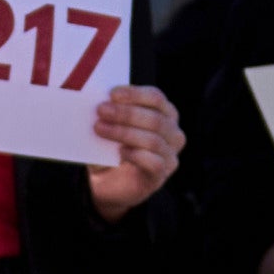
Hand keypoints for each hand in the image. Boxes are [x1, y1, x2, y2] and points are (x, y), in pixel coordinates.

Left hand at [83, 83, 181, 217]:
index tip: (112, 94)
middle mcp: (173, 134)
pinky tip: (119, 152)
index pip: (156, 98)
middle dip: (126, 113)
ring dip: (124, 132)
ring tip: (100, 129)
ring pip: (153, 140)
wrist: (106, 179)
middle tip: (101, 110)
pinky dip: (135, 155)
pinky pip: (154, 163)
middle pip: (155, 119)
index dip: (135, 94)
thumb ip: (112, 112)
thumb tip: (103, 102)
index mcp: (165, 114)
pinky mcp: (160, 176)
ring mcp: (170, 156)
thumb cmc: (111, 146)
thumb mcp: (111, 125)